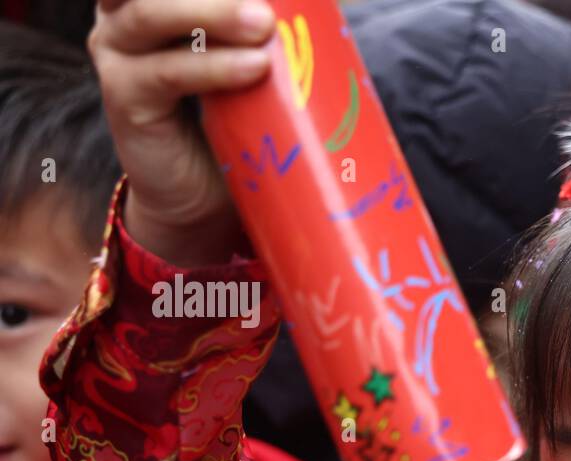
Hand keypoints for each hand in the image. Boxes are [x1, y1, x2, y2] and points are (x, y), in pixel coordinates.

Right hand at [90, 0, 276, 265]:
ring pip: (151, 15)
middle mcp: (123, 16)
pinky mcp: (122, 97)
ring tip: (265, 26)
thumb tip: (321, 12)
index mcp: (154, 2)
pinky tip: (254, 68)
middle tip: (268, 6)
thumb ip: (261, 36)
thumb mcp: (249, 67)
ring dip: (214, 14)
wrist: (198, 199)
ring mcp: (117, 53)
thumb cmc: (232, 125)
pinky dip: (212, 67)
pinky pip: (166, 72)